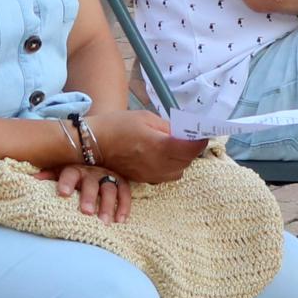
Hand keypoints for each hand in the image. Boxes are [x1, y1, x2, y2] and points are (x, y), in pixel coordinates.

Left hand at [52, 162, 130, 222]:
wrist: (96, 163)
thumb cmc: (73, 175)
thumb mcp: (59, 173)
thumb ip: (48, 176)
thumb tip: (32, 180)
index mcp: (75, 170)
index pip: (70, 173)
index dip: (66, 182)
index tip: (63, 193)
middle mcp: (92, 172)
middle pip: (91, 183)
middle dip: (89, 197)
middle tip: (86, 212)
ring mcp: (108, 176)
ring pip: (109, 189)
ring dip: (107, 205)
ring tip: (104, 222)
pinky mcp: (121, 182)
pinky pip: (125, 193)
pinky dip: (123, 206)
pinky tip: (120, 220)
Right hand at [92, 107, 206, 187]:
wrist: (94, 143)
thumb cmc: (119, 125)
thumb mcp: (146, 118)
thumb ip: (169, 127)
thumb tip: (186, 133)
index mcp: (159, 146)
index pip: (191, 148)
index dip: (200, 140)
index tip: (203, 132)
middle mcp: (157, 165)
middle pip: (187, 161)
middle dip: (192, 149)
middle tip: (190, 137)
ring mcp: (151, 175)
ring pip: (179, 171)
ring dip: (182, 160)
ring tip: (176, 147)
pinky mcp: (145, 180)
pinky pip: (167, 176)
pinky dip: (171, 167)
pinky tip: (165, 156)